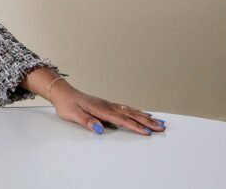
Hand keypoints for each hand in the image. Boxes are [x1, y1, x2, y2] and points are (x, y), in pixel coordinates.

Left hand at [49, 81, 165, 136]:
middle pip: (131, 115)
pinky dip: (137, 112)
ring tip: (159, 121)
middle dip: (147, 122)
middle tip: (162, 127)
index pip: (121, 119)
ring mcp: (108, 104)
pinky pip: (126, 108)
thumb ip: (87, 121)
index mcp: (101, 109)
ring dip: (145, 117)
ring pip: (131, 111)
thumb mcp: (73, 114)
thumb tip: (99, 129)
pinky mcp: (107, 105)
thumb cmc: (67, 104)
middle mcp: (107, 105)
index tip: (147, 132)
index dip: (135, 126)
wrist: (62, 93)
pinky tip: (143, 114)